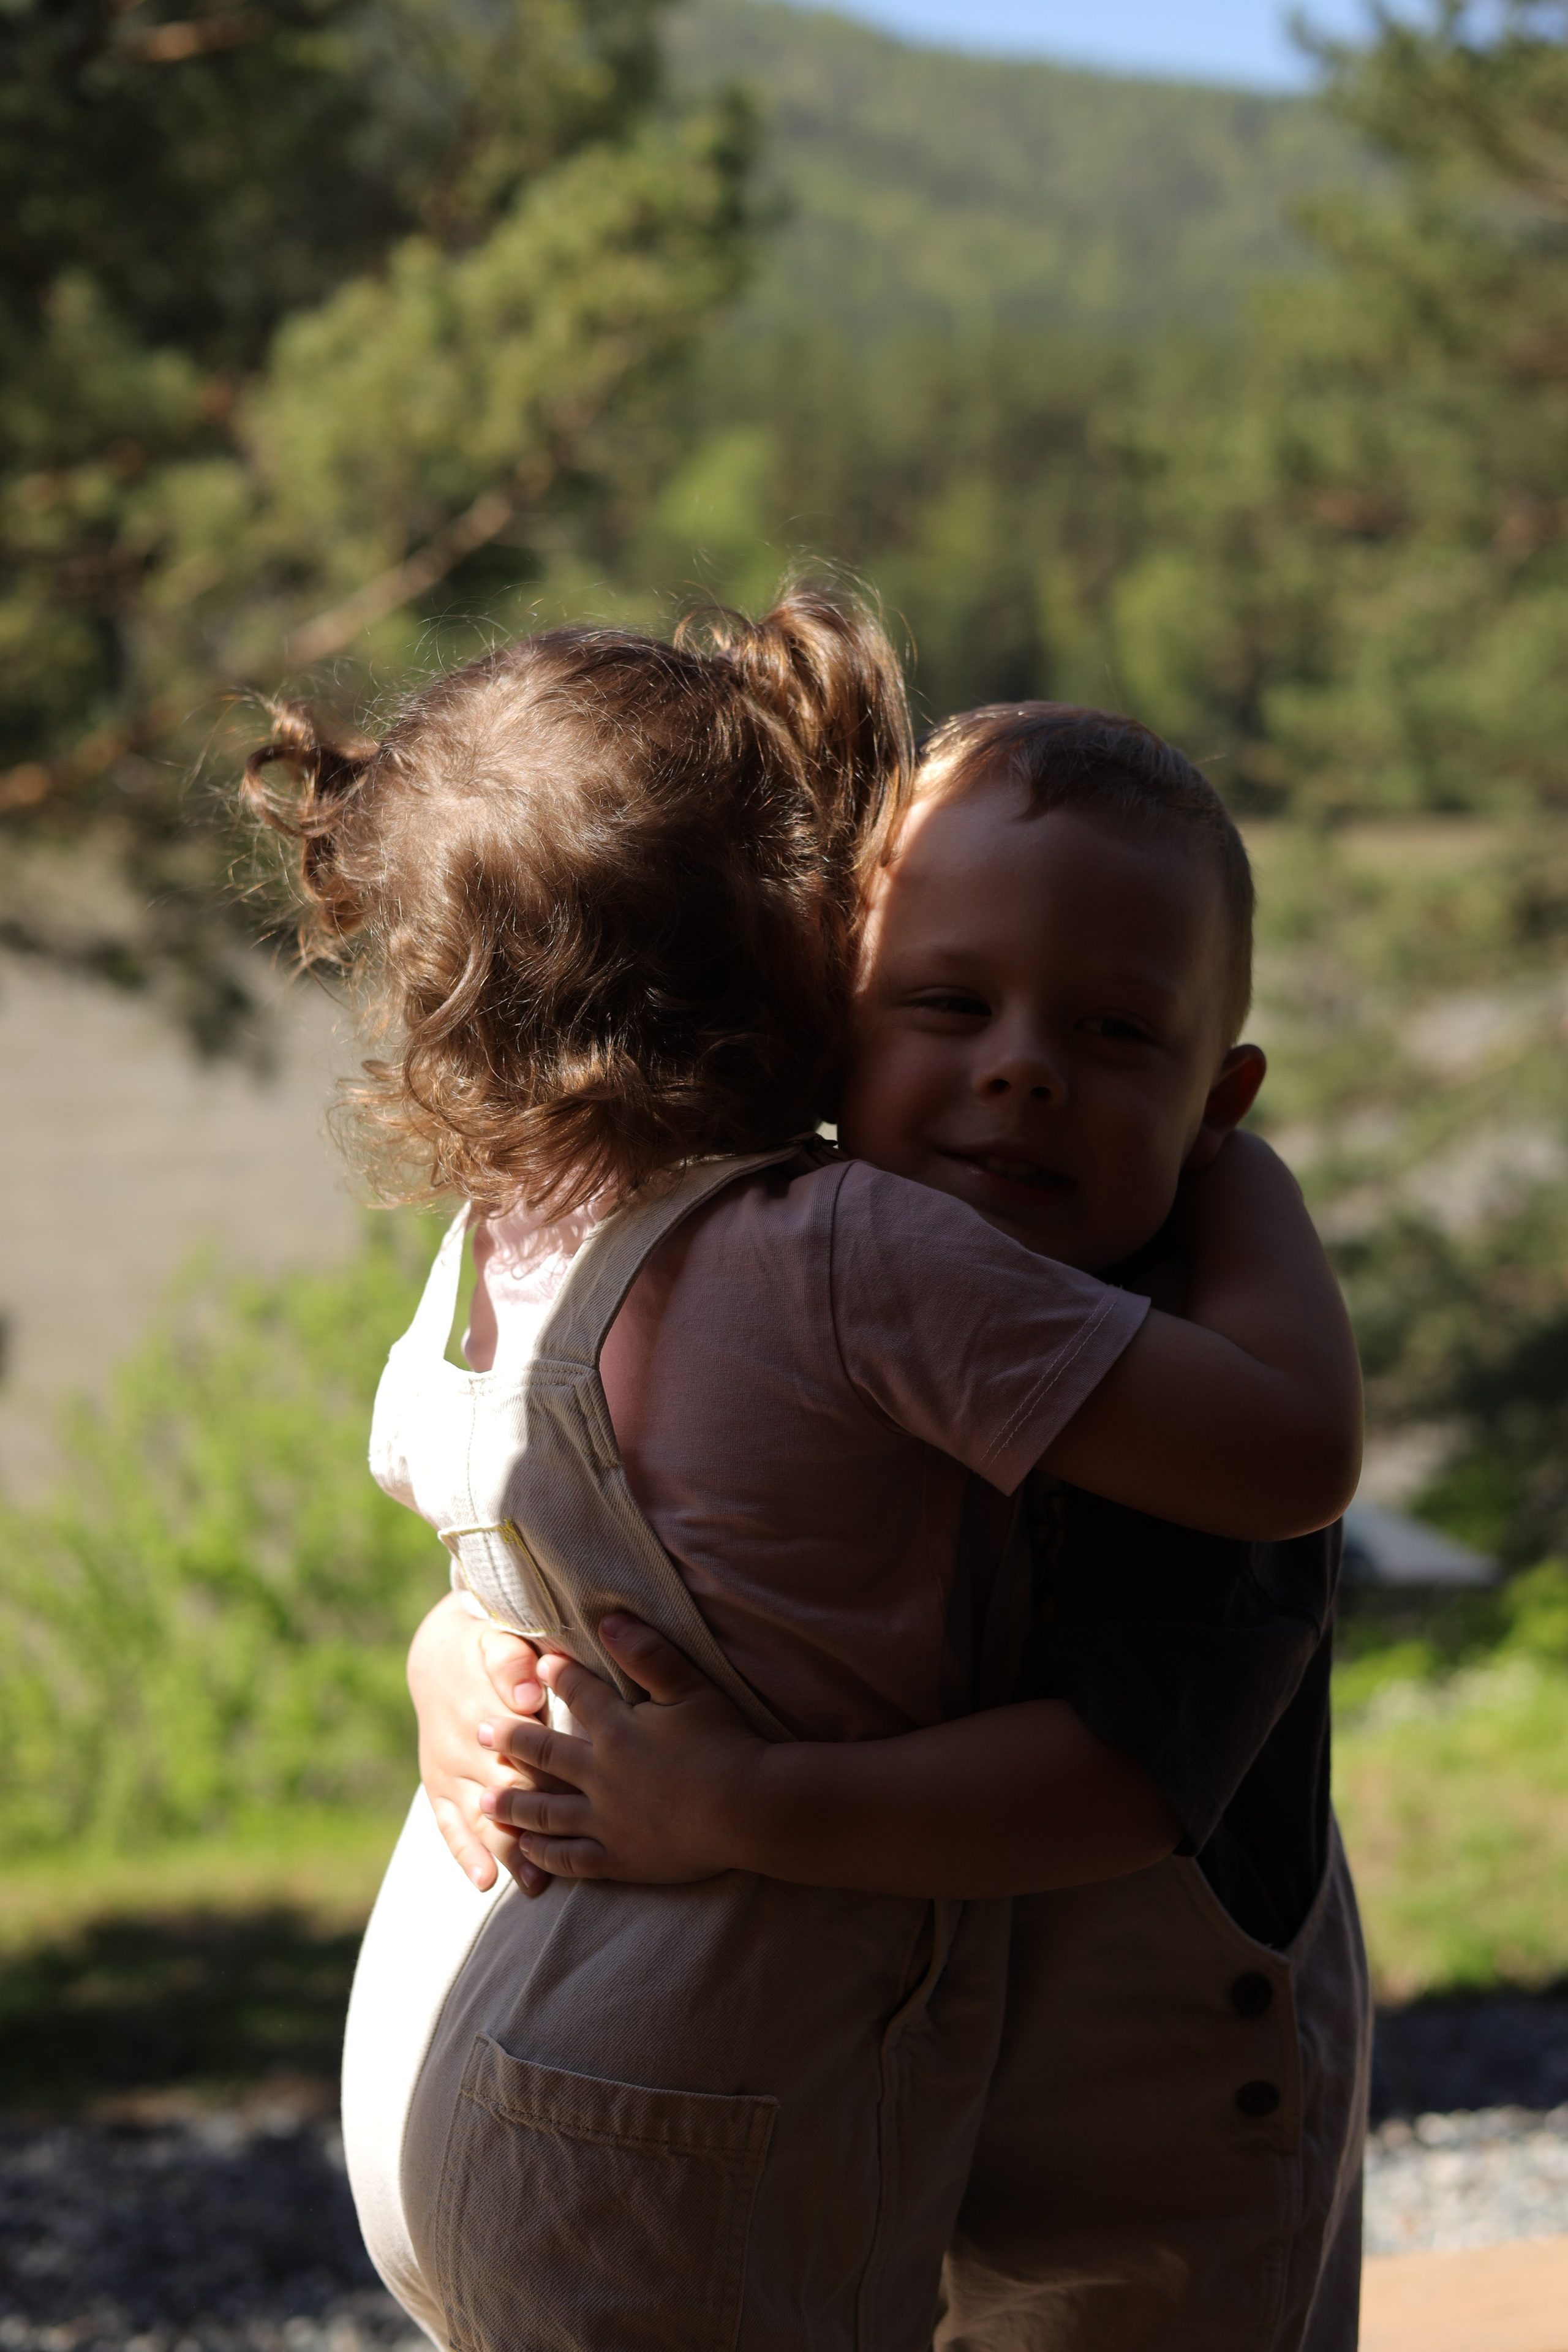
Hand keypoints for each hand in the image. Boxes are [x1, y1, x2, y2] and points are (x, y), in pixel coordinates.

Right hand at [407, 1591, 549, 1894]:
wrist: (438, 1656)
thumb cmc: (487, 1646)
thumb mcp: (500, 1639)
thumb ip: (513, 1664)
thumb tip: (527, 1696)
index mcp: (486, 1708)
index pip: (526, 1751)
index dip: (554, 1778)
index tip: (584, 1803)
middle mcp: (464, 1745)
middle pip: (506, 1791)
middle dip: (536, 1824)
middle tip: (569, 1856)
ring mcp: (449, 1770)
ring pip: (481, 1816)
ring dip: (506, 1849)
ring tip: (535, 1882)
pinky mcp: (438, 1786)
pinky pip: (448, 1824)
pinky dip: (465, 1853)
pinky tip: (485, 1882)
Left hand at [479, 1615, 769, 1882]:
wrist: (747, 1810)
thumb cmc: (725, 1743)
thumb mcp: (691, 1688)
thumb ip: (647, 1653)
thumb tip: (607, 1619)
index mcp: (617, 1731)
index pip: (578, 1696)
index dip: (558, 1677)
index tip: (538, 1664)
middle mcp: (600, 1776)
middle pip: (545, 1756)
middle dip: (510, 1741)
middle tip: (476, 1732)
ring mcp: (606, 1822)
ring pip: (545, 1812)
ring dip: (512, 1805)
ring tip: (483, 1800)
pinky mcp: (619, 1859)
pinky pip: (570, 1859)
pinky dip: (543, 1855)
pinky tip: (525, 1852)